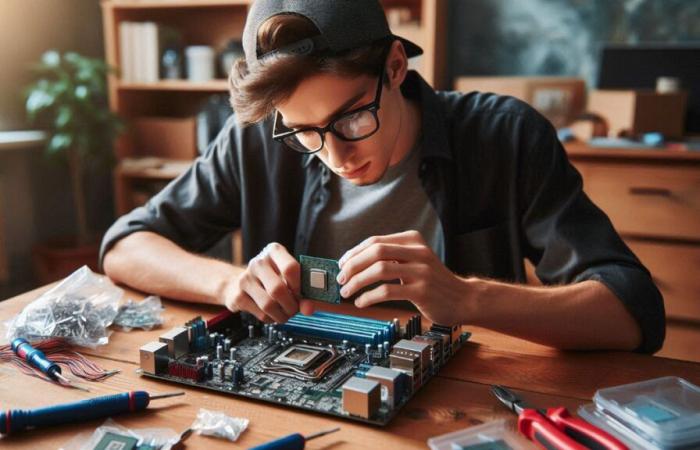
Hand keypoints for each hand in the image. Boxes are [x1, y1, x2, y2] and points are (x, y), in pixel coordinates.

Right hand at [221, 242, 313, 321]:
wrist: (241, 283)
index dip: (300, 286)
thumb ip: (303, 291)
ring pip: (268, 305)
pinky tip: (273, 313)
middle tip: (295, 308)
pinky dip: (272, 318)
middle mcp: (258, 262)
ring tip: (286, 313)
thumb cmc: (272, 278)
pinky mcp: (238, 297)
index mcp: (274, 251)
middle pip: (278, 289)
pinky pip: (261, 314)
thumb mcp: (289, 277)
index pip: (290, 268)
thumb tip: (309, 308)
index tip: (302, 294)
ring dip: (282, 315)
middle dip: (291, 305)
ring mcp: (245, 279)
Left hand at [337, 230, 469, 325]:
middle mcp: (417, 252)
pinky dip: (369, 297)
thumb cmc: (434, 281)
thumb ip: (392, 257)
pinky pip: (388, 291)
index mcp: (412, 240)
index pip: (375, 241)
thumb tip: (355, 263)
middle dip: (352, 266)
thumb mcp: (415, 260)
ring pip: (379, 270)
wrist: (463, 298)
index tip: (341, 265)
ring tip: (346, 291)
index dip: (354, 253)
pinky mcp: (422, 291)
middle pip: (375, 252)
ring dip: (357, 281)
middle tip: (341, 279)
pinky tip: (361, 302)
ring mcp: (421, 271)